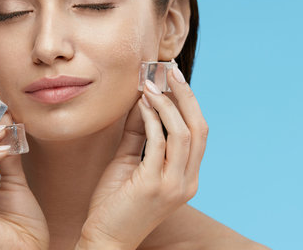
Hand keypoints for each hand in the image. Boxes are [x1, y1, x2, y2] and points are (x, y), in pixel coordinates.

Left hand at [76, 67, 208, 248]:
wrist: (104, 238)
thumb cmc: (115, 202)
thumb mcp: (130, 160)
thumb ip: (139, 132)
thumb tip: (142, 98)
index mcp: (186, 176)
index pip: (198, 133)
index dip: (189, 102)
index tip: (174, 78)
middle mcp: (187, 181)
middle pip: (198, 129)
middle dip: (186, 95)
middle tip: (171, 70)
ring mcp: (173, 185)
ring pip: (183, 132)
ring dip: (167, 103)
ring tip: (150, 84)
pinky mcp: (154, 186)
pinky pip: (158, 142)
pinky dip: (151, 118)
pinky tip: (141, 104)